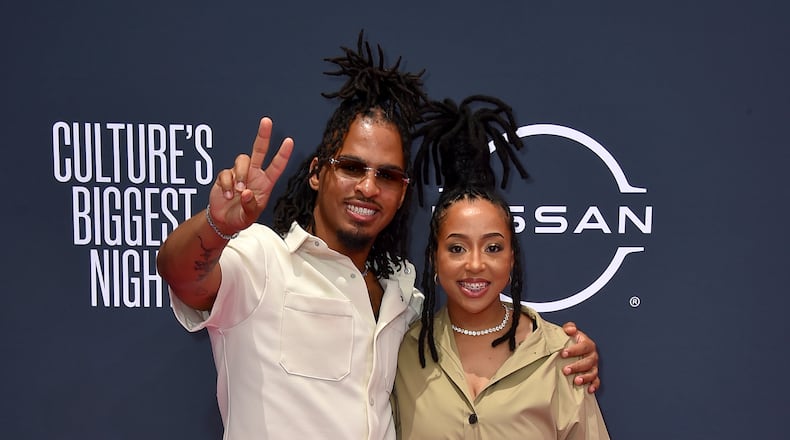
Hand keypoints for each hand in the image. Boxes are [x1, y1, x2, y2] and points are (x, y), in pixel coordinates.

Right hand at [208, 117, 293, 233]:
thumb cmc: (241, 218)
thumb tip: (246, 193)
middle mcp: (254, 174)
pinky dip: (226, 184)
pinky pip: (226, 173)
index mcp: (265, 183)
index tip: (289, 141)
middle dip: (263, 135)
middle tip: (267, 121)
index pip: (276, 166)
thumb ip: (250, 206)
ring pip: (242, 160)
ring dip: (240, 175)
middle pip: (259, 150)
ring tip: (237, 192)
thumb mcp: (249, 216)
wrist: (223, 221)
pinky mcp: (225, 176)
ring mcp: (239, 173)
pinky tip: (227, 195)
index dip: (283, 154)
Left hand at [560, 322, 599, 393]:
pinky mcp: (594, 375)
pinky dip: (594, 386)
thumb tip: (570, 329)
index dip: (574, 350)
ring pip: (593, 372)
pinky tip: (589, 389)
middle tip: (566, 370)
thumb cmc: (573, 341)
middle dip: (577, 366)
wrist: (576, 349)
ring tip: (576, 381)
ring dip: (585, 377)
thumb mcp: (570, 332)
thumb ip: (569, 328)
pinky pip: (596, 381)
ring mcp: (594, 366)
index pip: (583, 346)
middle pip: (587, 362)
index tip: (563, 353)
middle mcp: (592, 356)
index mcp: (588, 344)